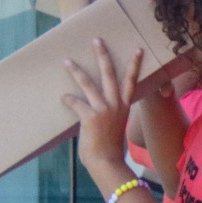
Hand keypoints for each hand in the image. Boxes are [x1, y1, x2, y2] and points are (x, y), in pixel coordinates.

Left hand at [62, 39, 143, 169]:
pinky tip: (63, 97)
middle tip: (96, 40)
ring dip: (77, 71)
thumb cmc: (109, 147)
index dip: (134, 65)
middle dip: (102, 55)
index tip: (137, 50)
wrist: (106, 162)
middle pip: (109, 74)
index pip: (131, 81)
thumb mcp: (114, 126)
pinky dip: (68, 100)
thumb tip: (93, 107)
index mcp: (124, 106)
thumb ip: (108, 113)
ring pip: (88, 84)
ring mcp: (104, 109)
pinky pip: (75, 102)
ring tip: (67, 61)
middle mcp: (116, 104)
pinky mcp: (90, 116)